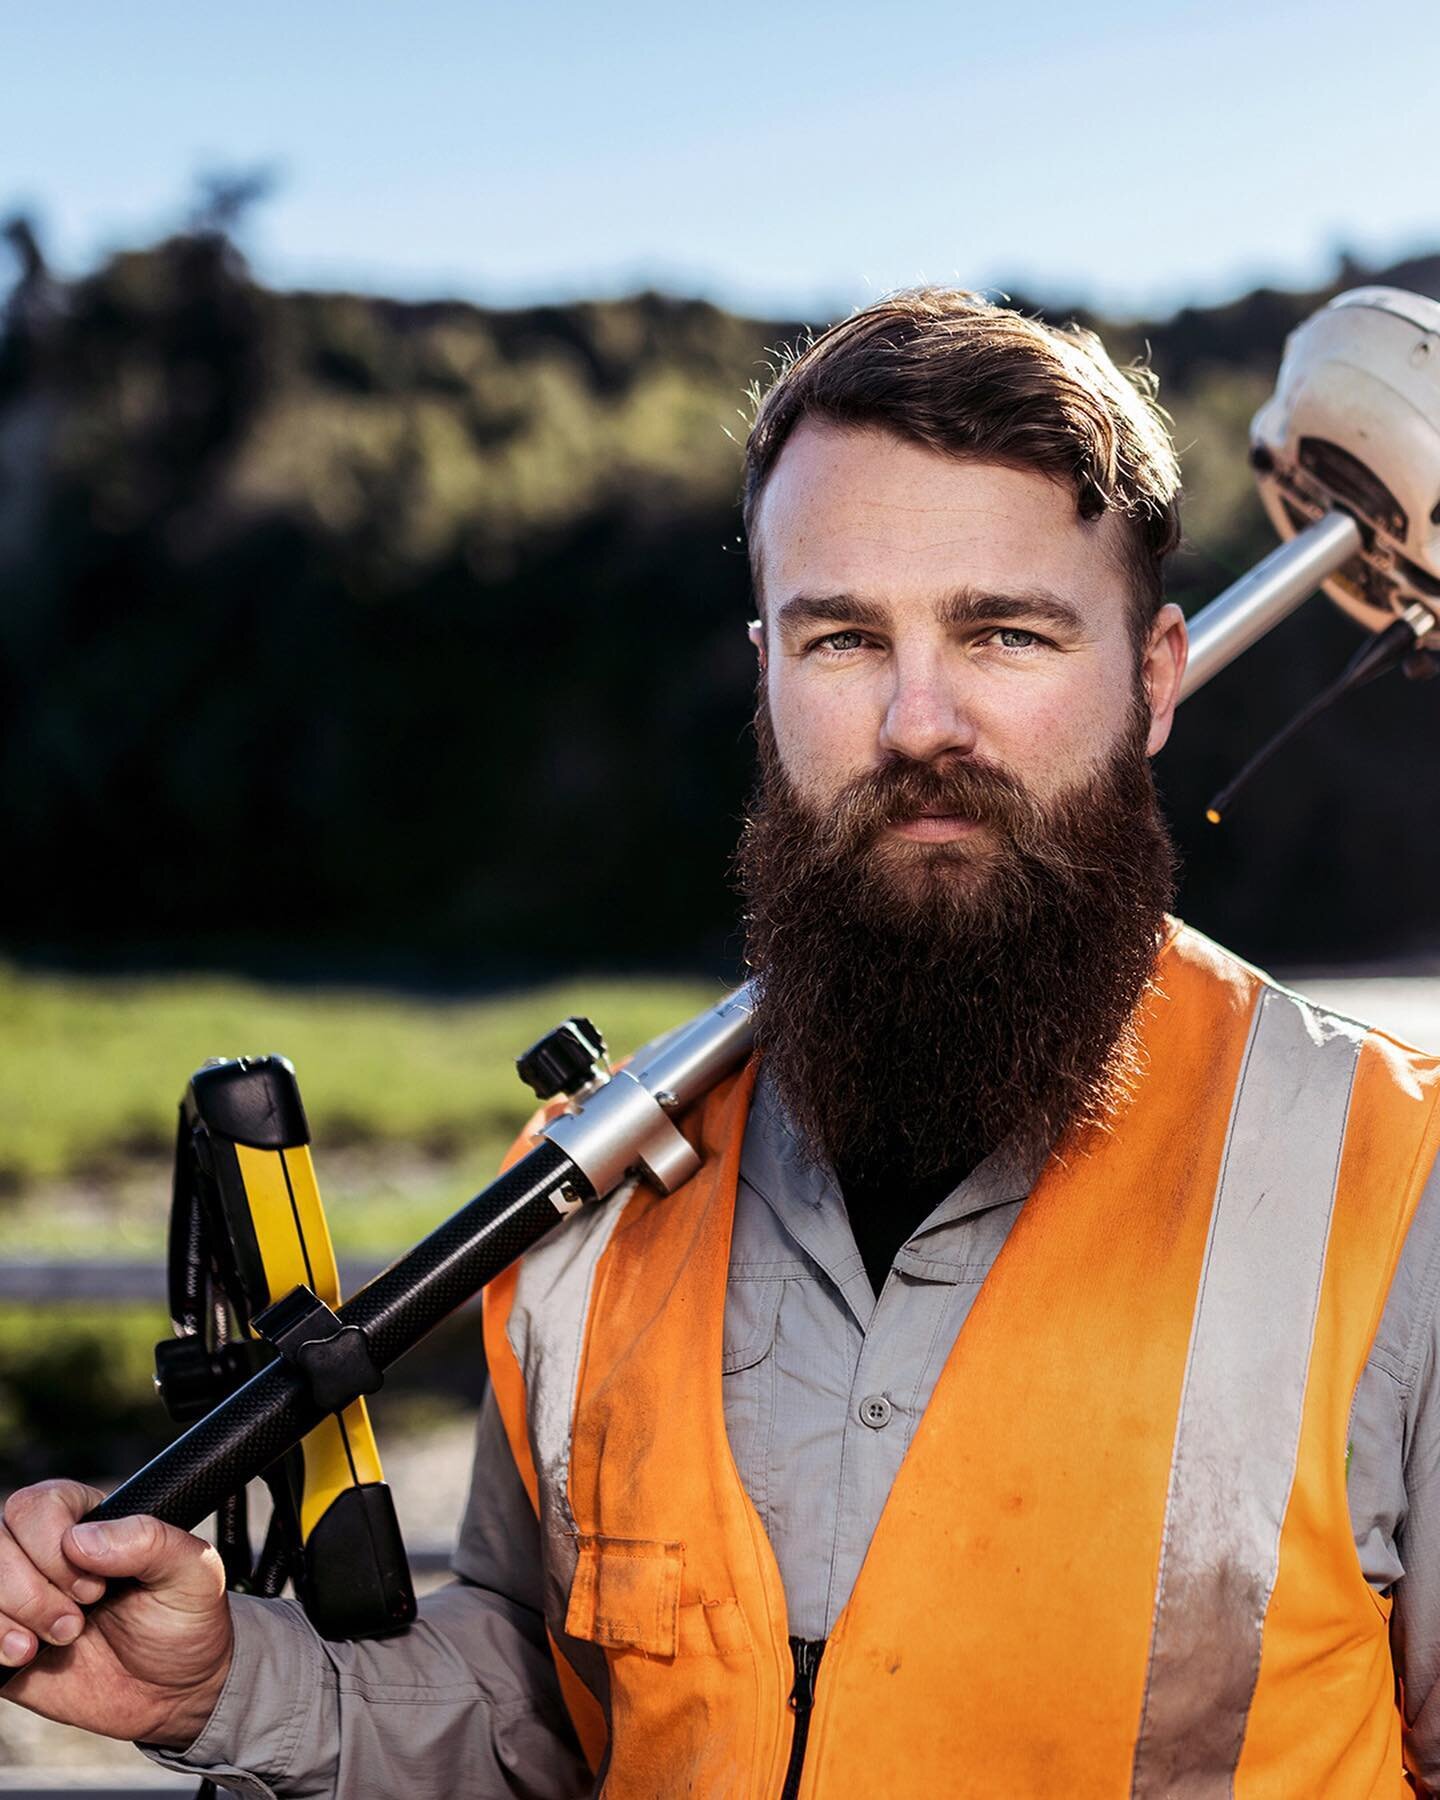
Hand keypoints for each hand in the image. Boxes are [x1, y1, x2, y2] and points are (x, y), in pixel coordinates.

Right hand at [0, 1480, 232, 1748]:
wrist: (172, 1693)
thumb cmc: (185, 1621)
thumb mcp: (192, 1572)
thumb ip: (149, 1539)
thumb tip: (79, 1539)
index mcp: (89, 1520)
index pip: (37, 1506)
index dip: (55, 1548)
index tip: (96, 1588)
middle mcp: (45, 1552)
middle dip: (33, 1590)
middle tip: (77, 1622)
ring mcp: (21, 1597)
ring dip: (10, 1616)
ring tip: (59, 1641)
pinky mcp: (4, 1640)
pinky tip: (25, 1657)